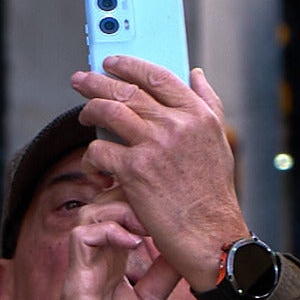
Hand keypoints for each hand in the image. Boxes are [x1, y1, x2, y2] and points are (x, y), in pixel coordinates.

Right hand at [15, 210, 204, 299]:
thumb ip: (162, 276)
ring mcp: (84, 263)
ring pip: (93, 211)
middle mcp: (96, 257)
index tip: (169, 217)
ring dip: (122, 211)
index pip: (122, 217)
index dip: (142, 208)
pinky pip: (83, 234)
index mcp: (111, 262)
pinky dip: (110, 230)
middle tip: (161, 214)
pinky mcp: (75, 274)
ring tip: (147, 227)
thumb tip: (185, 255)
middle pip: (106, 204)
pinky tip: (133, 243)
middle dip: (133, 200)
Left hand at [64, 56, 254, 291]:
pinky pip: (100, 150)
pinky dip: (92, 156)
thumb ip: (208, 103)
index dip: (129, 66)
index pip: (157, 76)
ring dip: (88, 110)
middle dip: (97, 82)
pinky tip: (94, 164)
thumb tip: (196, 73)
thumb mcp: (219, 142)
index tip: (112, 63)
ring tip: (81, 115)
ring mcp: (154, 145)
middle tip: (80, 80)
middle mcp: (176, 124)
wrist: (211, 236)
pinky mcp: (134, 171)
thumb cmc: (214, 195)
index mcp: (197, 115)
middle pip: (127, 90)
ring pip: (108, 112)